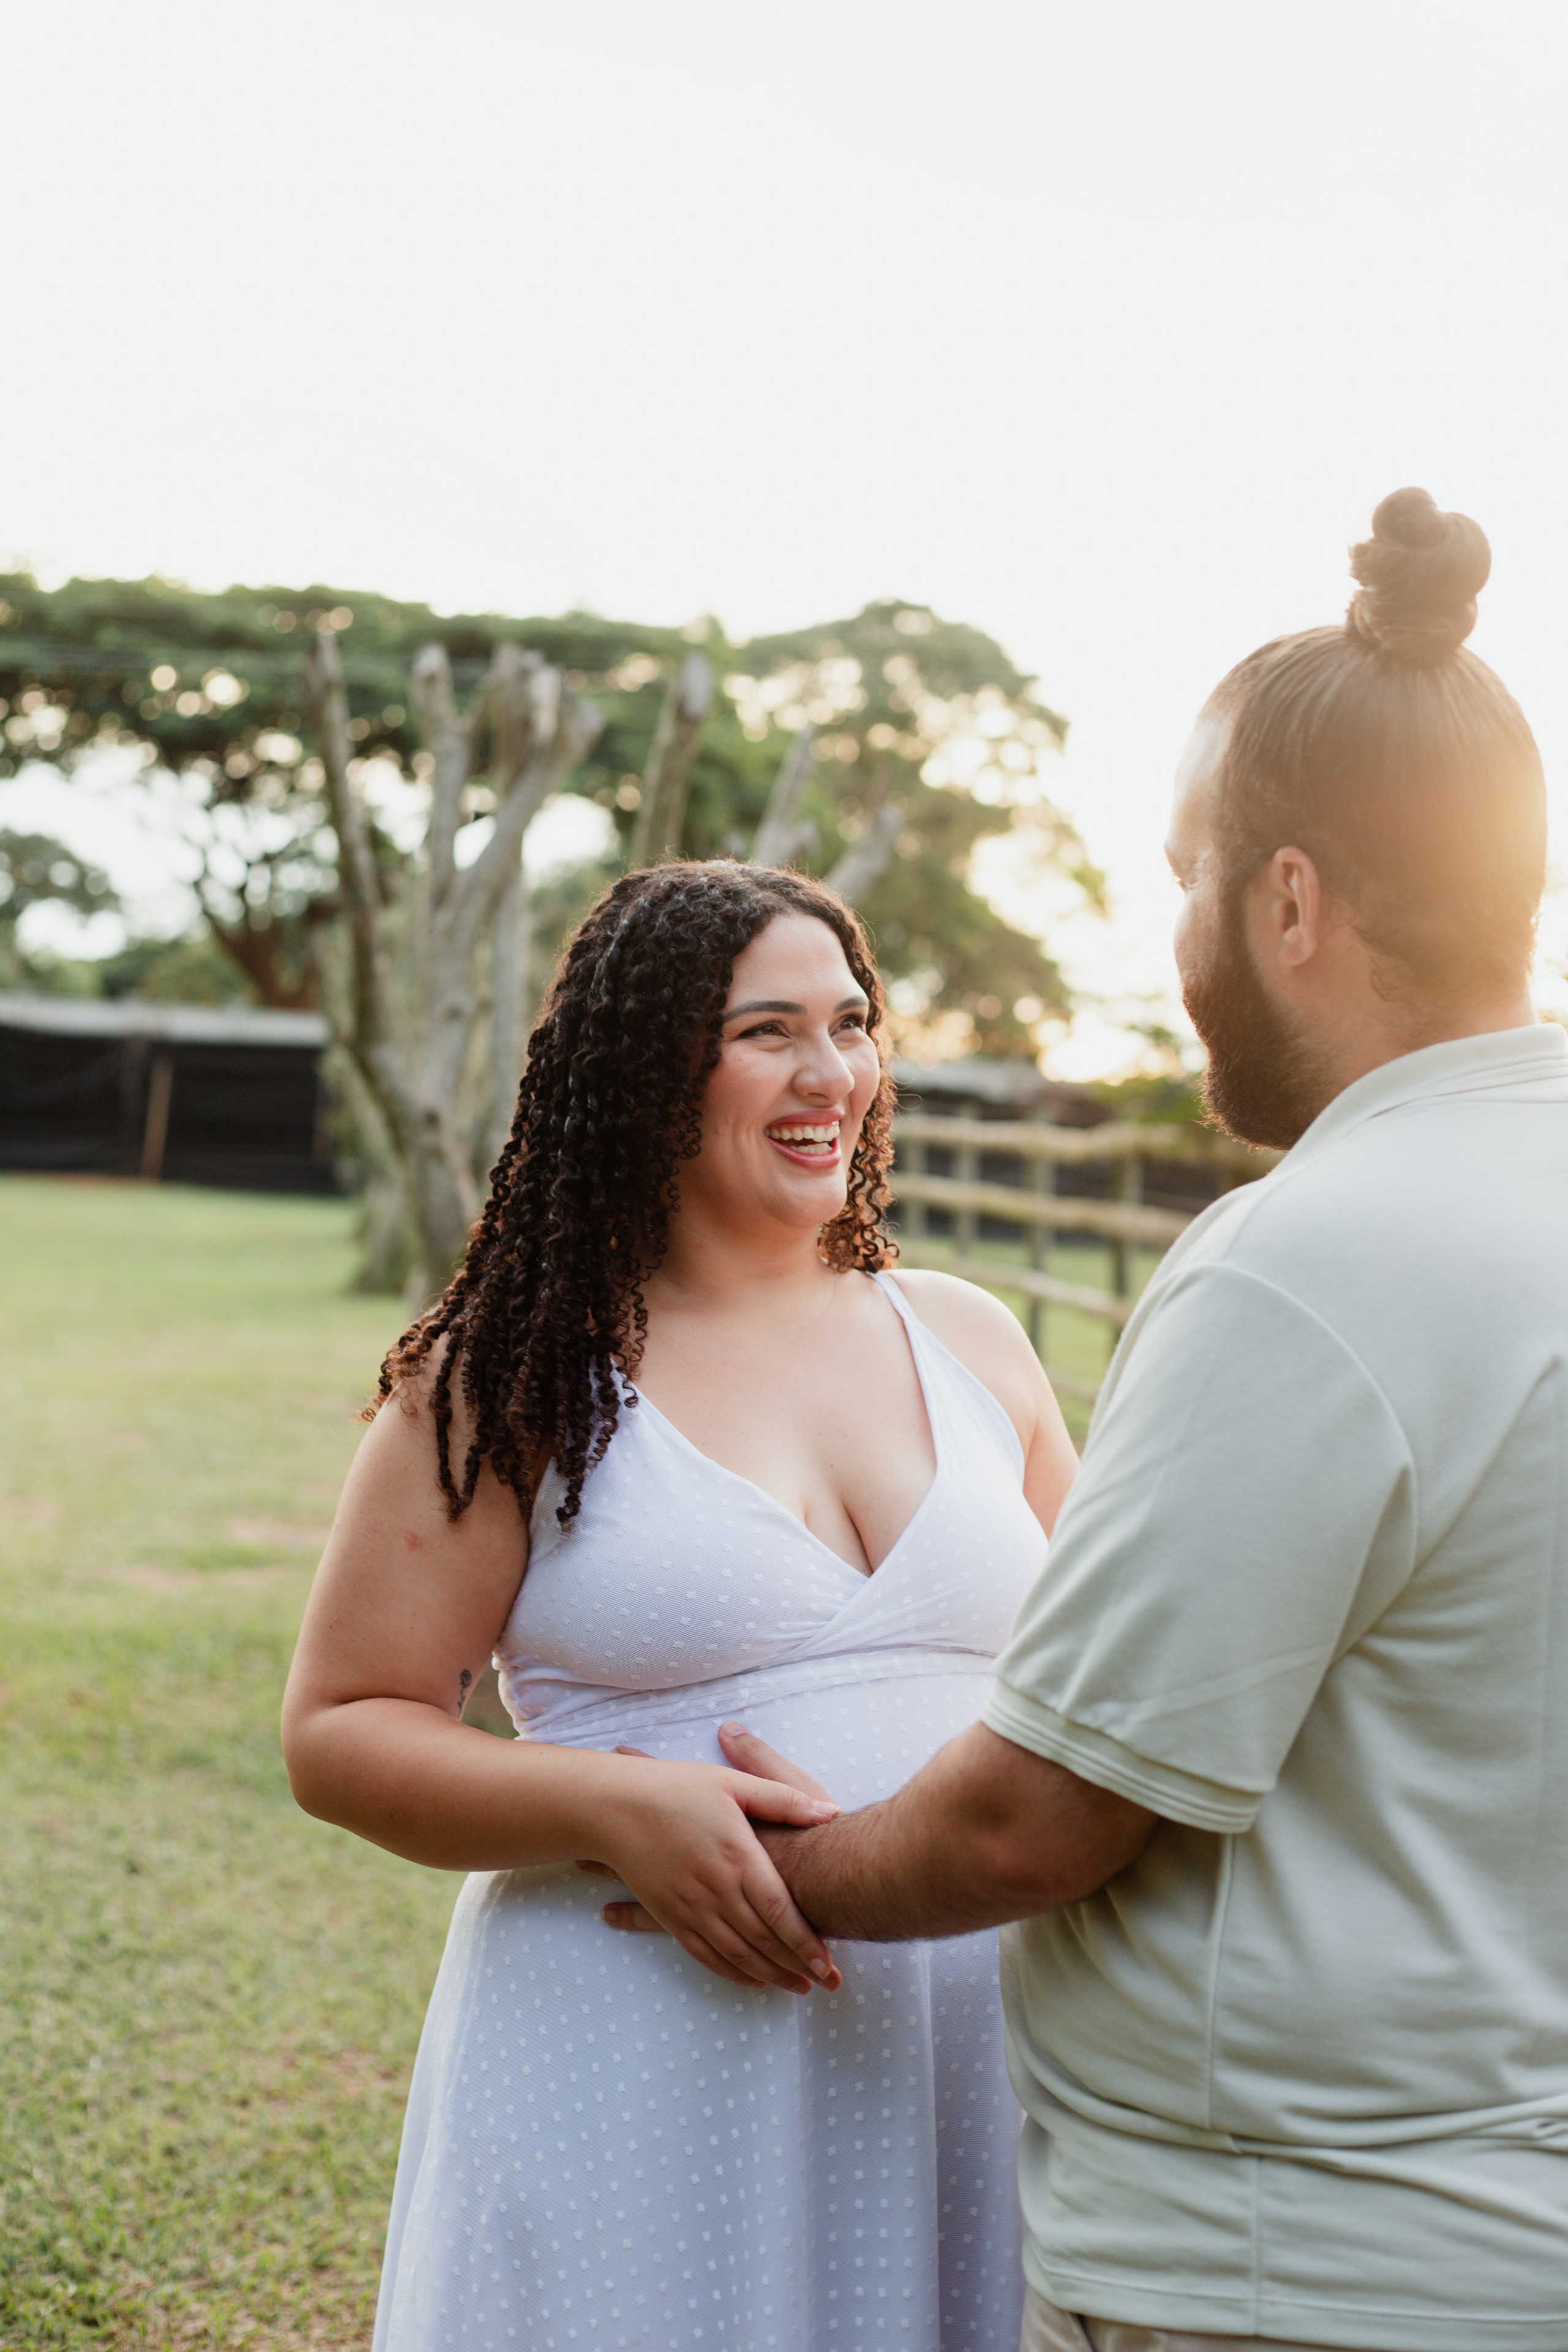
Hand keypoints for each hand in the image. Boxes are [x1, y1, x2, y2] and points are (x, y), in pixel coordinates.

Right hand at [580, 1736, 842, 1995]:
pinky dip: (731, 1972)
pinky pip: (705, 1954)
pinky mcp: (670, 1916)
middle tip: (825, 1984)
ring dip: (770, 1974)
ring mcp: (691, 1907)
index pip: (780, 1911)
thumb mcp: (734, 1783)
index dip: (806, 1942)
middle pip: (763, 1940)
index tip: (828, 1964)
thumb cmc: (676, 1788)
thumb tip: (830, 1812)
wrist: (615, 1806)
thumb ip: (783, 1799)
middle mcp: (717, 1889)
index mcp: (737, 1856)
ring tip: (797, 1987)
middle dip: (797, 1965)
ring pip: (737, 1954)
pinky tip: (752, 1980)